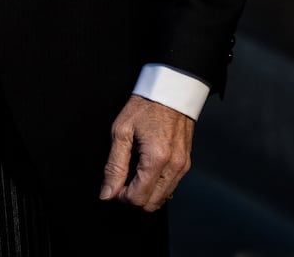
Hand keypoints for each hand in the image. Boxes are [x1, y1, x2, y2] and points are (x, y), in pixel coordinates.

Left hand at [99, 94, 193, 211]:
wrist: (170, 88)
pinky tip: (147, 170)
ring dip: (146, 193)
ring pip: (163, 198)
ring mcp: (183, 166)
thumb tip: (107, 193)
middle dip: (133, 197)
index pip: (138, 198)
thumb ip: (114, 166)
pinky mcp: (186, 163)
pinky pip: (171, 187)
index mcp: (157, 158)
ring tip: (133, 172)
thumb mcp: (121, 130)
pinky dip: (157, 186)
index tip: (114, 184)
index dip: (121, 196)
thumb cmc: (146, 105)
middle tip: (122, 179)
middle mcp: (174, 166)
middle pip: (152, 204)